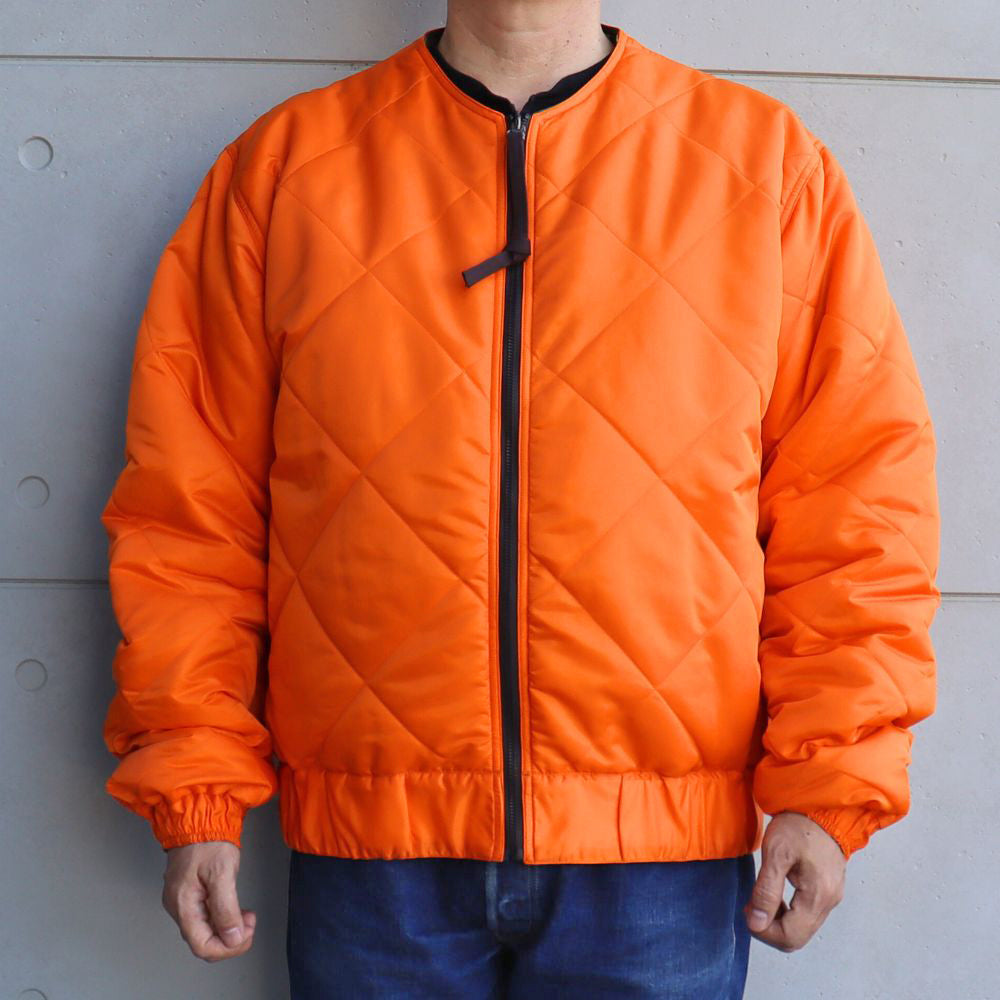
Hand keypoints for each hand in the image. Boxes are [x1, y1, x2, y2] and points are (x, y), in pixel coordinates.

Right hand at [161, 841, 256, 961]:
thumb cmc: (209, 840)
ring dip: (228, 929)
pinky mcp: (190, 893)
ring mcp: (182, 901)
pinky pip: (205, 917)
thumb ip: (226, 908)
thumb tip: (232, 938)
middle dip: (230, 939)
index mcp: (183, 905)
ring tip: (246, 915)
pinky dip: (223, 918)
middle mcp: (178, 907)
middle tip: (249, 923)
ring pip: (205, 931)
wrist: (199, 817)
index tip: (246, 934)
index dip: (227, 948)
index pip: (202, 946)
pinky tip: (235, 909)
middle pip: (203, 942)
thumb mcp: (222, 872)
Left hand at [743, 811, 845, 951]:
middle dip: (769, 928)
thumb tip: (757, 923)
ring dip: (777, 920)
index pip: (790, 937)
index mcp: (818, 895)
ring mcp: (831, 897)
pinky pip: (806, 915)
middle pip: (797, 938)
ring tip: (761, 896)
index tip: (748, 911)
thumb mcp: (776, 853)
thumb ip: (766, 890)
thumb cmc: (799, 824)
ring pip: (801, 928)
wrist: (821, 805)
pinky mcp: (827, 890)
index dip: (764, 931)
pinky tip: (775, 893)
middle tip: (753, 905)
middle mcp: (829, 902)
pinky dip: (787, 911)